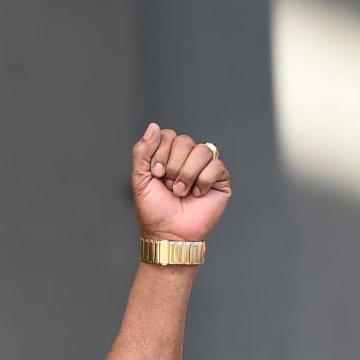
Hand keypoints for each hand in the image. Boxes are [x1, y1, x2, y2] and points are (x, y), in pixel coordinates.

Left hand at [131, 123, 230, 242]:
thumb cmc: (154, 210)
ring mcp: (204, 168)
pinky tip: (196, 194)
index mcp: (168, 157)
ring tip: (181, 192)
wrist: (169, 234)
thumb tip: (153, 126)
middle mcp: (187, 159)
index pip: (168, 135)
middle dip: (173, 165)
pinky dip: (202, 181)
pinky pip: (216, 165)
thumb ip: (142, 152)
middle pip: (185, 141)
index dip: (161, 153)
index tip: (156, 174)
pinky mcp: (220, 179)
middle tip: (169, 186)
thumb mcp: (140, 179)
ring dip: (187, 174)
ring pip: (202, 150)